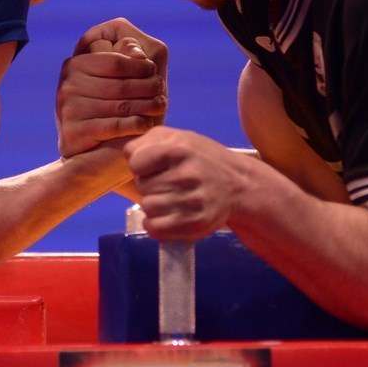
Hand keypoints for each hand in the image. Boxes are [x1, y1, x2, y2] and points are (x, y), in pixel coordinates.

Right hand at [55, 18, 168, 157]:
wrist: (90, 156)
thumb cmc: (110, 110)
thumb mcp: (118, 79)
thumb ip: (127, 59)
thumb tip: (138, 54)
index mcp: (75, 64)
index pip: (116, 60)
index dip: (140, 66)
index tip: (153, 71)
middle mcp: (67, 85)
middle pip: (120, 84)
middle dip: (147, 86)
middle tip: (161, 89)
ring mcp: (68, 108)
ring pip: (120, 105)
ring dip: (147, 105)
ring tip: (160, 106)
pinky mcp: (73, 132)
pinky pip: (114, 126)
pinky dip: (135, 124)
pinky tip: (147, 124)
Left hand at [125, 125, 246, 239]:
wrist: (238, 184)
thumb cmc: (201, 158)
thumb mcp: (179, 137)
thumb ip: (148, 141)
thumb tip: (128, 156)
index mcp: (179, 149)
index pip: (135, 162)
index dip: (141, 166)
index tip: (154, 167)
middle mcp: (187, 174)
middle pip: (141, 186)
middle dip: (150, 185)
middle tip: (168, 183)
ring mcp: (192, 201)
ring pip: (147, 208)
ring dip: (153, 205)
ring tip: (170, 198)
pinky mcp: (195, 224)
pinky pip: (155, 228)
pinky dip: (155, 224)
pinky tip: (167, 215)